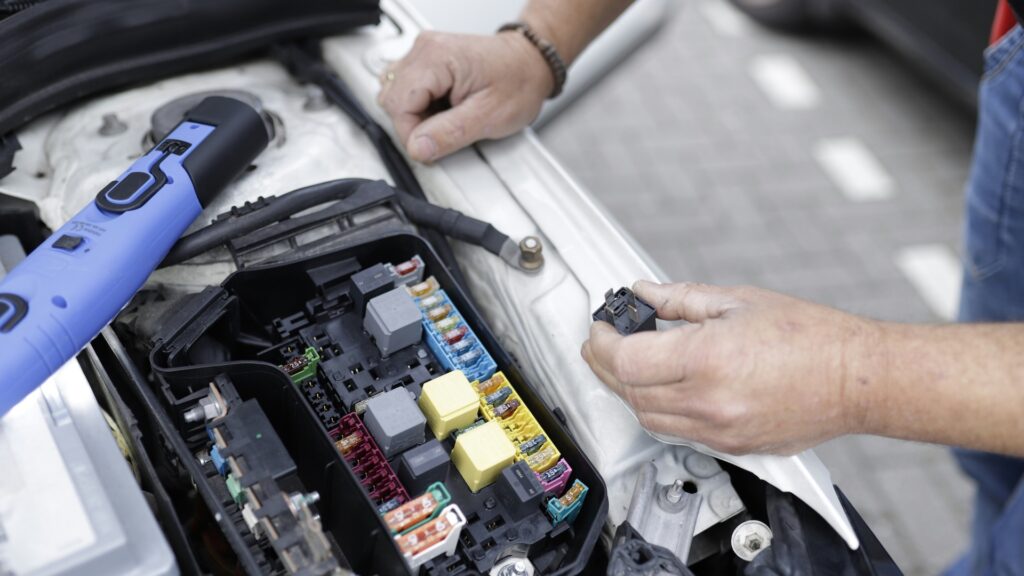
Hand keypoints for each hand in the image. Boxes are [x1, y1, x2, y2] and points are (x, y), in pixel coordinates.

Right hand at [377, 31, 552, 162]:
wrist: (531, 65)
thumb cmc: (518, 83)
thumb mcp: (488, 116)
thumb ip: (449, 134)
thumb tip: (418, 148)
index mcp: (437, 58)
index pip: (398, 104)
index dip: (411, 134)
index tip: (431, 147)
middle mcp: (425, 49)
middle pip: (392, 99)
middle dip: (414, 125)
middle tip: (444, 132)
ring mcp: (424, 52)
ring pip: (395, 95)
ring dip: (416, 115)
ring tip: (446, 117)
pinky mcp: (427, 60)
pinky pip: (406, 89)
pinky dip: (420, 106)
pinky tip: (441, 109)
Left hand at [581, 281, 885, 454]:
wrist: (857, 380)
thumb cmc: (812, 338)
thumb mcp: (738, 301)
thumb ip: (680, 299)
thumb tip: (644, 294)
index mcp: (707, 359)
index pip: (626, 360)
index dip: (602, 342)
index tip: (600, 328)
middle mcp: (709, 402)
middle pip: (630, 392)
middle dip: (606, 365)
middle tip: (604, 341)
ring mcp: (719, 431)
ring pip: (647, 418)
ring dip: (629, 390)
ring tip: (629, 362)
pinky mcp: (731, 447)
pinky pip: (676, 432)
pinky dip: (658, 409)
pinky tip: (661, 386)